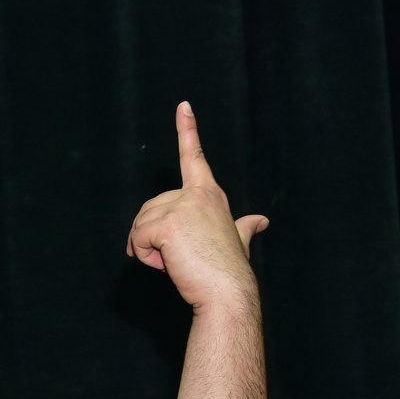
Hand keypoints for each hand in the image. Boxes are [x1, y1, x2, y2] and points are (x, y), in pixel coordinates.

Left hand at [125, 102, 268, 310]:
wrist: (228, 293)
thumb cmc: (229, 270)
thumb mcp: (237, 240)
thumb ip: (244, 227)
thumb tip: (261, 220)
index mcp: (210, 194)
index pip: (195, 157)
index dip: (188, 129)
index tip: (183, 105)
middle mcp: (197, 194)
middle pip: (149, 208)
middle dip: (150, 237)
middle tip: (177, 256)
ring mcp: (183, 206)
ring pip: (140, 225)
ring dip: (148, 250)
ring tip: (177, 261)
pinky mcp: (167, 223)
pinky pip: (138, 239)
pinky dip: (145, 257)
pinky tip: (168, 264)